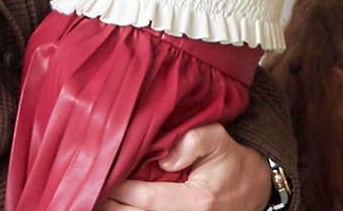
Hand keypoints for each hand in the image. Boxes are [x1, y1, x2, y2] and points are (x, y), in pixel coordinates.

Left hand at [100, 124, 271, 210]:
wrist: (255, 188)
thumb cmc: (232, 162)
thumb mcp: (218, 139)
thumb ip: (192, 141)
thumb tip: (163, 157)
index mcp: (196, 202)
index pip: (147, 199)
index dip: (121, 190)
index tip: (102, 175)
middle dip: (111, 204)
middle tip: (87, 189)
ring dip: (117, 210)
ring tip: (96, 198)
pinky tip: (116, 203)